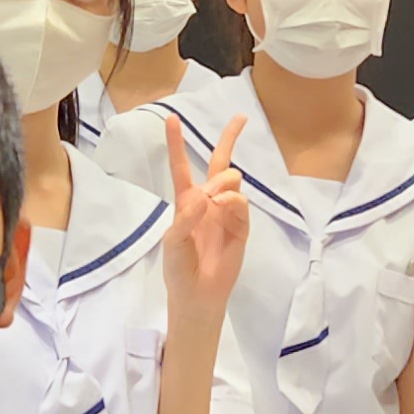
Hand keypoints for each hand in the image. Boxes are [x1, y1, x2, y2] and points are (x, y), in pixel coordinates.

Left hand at [159, 114, 252, 326]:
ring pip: (232, 180)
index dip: (177, 143)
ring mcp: (226, 212)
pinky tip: (224, 207)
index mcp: (186, 202)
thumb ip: (186, 217)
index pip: (181, 168)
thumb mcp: (173, 242)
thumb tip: (205, 196)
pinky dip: (233, 201)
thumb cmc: (179, 268)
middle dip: (230, 138)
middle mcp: (207, 202)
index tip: (172, 118)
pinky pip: (241, 202)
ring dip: (224, 182)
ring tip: (215, 199)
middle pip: (220, 162)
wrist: (198, 295)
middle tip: (241, 117)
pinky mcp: (241, 225)